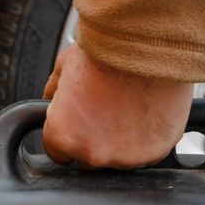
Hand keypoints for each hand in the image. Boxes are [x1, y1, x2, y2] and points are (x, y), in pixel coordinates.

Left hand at [42, 45, 193, 168]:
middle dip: (93, 139)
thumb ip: (53, 94)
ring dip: (121, 140)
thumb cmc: (106, 53)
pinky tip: (145, 113)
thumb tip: (49, 103)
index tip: (77, 122)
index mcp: (63, 136)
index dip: (67, 133)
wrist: (148, 45)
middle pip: (88, 158)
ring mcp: (125, 157)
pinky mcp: (155, 153)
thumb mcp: (64, 67)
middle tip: (105, 110)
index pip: (57, 153)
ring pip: (118, 158)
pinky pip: (147, 153)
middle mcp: (92, 153)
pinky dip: (147, 138)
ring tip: (127, 108)